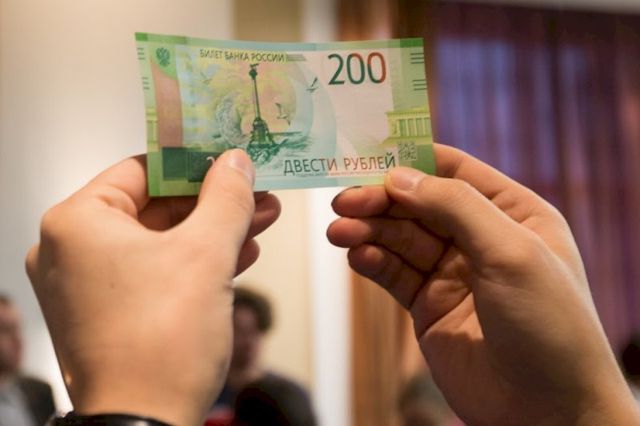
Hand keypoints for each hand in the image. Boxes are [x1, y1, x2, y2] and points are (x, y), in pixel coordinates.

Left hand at [26, 150, 280, 425]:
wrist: (145, 424)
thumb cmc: (163, 336)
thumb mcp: (206, 254)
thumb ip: (225, 198)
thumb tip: (236, 161)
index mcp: (78, 223)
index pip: (142, 169)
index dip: (195, 161)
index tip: (232, 158)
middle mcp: (73, 250)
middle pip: (157, 206)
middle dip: (215, 202)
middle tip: (258, 192)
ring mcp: (90, 284)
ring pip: (162, 241)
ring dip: (213, 231)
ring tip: (262, 220)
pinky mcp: (110, 311)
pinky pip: (156, 271)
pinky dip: (196, 262)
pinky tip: (240, 254)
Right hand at [328, 144, 639, 424]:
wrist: (546, 411)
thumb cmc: (548, 325)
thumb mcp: (511, 252)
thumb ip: (456, 207)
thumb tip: (400, 176)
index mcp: (513, 213)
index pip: (455, 172)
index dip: (413, 161)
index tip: (368, 155)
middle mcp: (479, 238)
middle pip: (418, 205)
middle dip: (381, 201)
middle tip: (343, 200)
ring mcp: (451, 273)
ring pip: (400, 239)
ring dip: (368, 231)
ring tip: (338, 231)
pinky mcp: (428, 306)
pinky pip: (394, 274)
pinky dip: (372, 262)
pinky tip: (356, 256)